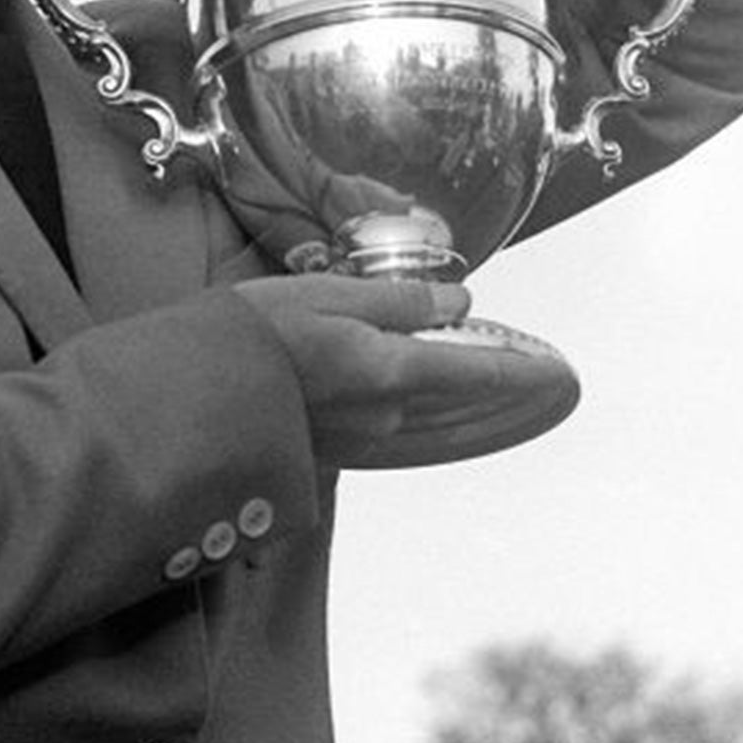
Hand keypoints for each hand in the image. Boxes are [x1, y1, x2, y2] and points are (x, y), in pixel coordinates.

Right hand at [233, 274, 549, 466]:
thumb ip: (396, 301)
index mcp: (389, 372)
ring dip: (462, 404)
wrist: (186, 402)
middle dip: (496, 386)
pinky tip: (417, 402)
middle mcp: (385, 416)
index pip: (476, 372)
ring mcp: (359, 439)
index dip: (520, 369)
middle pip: (458, 402)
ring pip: (430, 420)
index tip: (557, 368)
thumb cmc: (249, 336)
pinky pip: (396, 430)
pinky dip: (422, 414)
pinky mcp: (331, 449)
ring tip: (487, 385)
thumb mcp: (324, 294)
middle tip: (536, 374)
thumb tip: (457, 302)